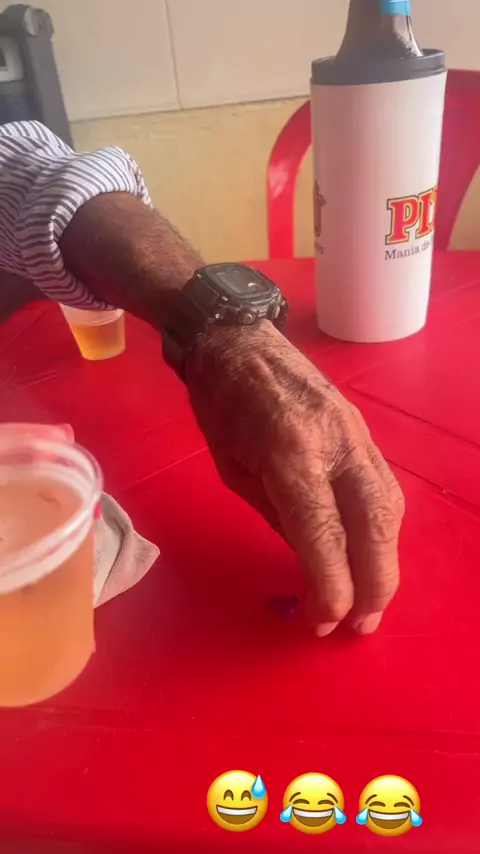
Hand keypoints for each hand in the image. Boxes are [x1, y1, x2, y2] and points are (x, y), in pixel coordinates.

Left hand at [186, 322, 404, 636]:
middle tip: (360, 626)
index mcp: (291, 453)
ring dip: (385, 561)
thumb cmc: (221, 406)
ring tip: (369, 600)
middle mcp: (337, 443)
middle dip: (374, 584)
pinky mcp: (364, 432)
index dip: (331, 586)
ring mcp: (358, 434)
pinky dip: (383, 529)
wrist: (240, 341)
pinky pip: (384, 489)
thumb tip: (314, 562)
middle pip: (374, 525)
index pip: (325, 533)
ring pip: (389, 508)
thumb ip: (278, 515)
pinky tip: (372, 552)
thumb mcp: (233, 470)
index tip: (323, 623)